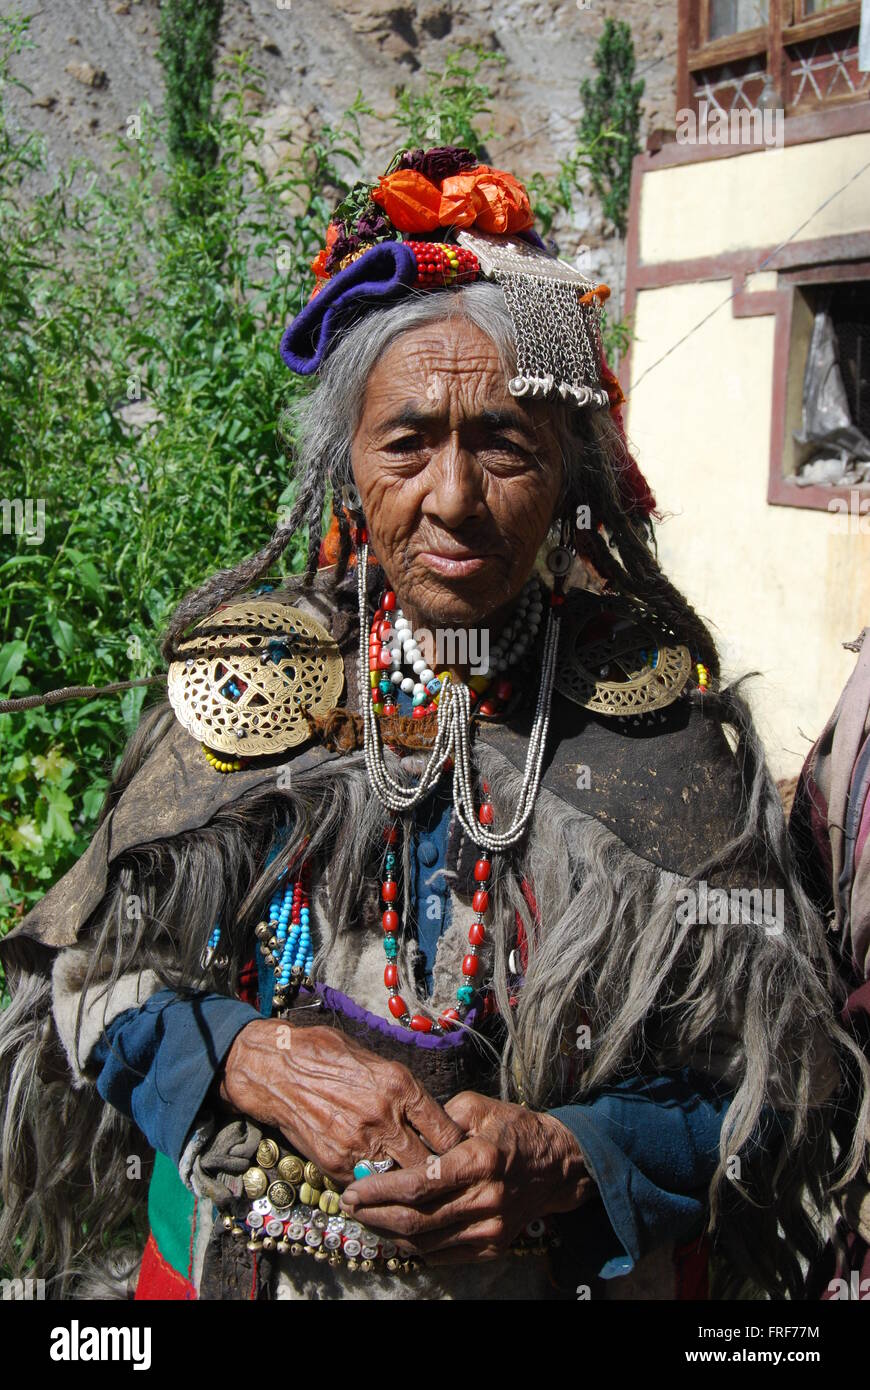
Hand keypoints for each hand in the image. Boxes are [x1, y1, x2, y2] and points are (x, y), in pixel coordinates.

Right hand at [217, 1019, 463, 1184]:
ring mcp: (359, 1144)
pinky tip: (387, 1193)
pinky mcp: (336, 1163)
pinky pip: (370, 1187)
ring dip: (412, 1189)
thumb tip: (430, 1113)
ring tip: (422, 1194)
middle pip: (429, 1164)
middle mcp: (384, 1116)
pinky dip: (380, 1192)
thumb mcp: (374, 1058)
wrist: (275, 1068)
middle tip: (447, 1182)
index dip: (458, 1147)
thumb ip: (402, 1088)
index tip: (461, 1154)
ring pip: (402, 1182)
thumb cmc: (325, 1054)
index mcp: (399, 1084)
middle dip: (441, 1176)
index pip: (445, 1129)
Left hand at [339, 1090, 593, 1263]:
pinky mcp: (491, 1246)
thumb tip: (395, 1133)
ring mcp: (489, 1229)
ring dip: (388, 1234)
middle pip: (415, 1220)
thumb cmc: (511, 1128)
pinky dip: (414, 1247)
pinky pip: (442, 1254)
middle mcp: (484, 1199)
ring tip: (365, 1219)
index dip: (379, 1191)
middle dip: (374, 1216)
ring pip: (425, 1243)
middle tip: (348, 1208)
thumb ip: (435, 1119)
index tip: (352, 1190)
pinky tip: (394, 1232)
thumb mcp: (476, 1107)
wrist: (555, 1165)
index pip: (418, 1184)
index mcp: (478, 1160)